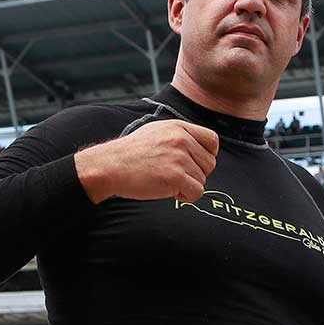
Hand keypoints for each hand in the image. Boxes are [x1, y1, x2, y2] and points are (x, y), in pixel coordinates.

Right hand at [74, 119, 218, 203]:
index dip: (208, 155)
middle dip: (197, 173)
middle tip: (176, 176)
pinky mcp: (176, 177)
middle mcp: (181, 140)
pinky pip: (197, 192)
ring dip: (188, 186)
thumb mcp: (157, 132)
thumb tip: (200, 148)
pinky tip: (170, 192)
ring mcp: (179, 158)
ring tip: (167, 182)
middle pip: (210, 163)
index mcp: (179, 127)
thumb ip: (180, 136)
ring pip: (202, 180)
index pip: (212, 140)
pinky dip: (186, 197)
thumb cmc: (131, 153)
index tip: (195, 163)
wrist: (110, 166)